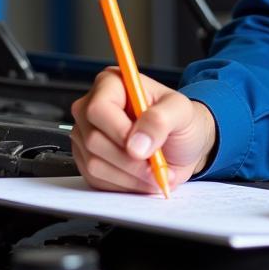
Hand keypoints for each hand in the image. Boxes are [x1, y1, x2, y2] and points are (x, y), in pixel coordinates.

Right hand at [70, 67, 217, 192]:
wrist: (182, 146)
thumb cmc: (180, 122)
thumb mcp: (181, 112)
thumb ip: (160, 120)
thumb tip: (136, 144)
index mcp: (111, 84)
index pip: (98, 108)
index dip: (119, 132)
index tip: (144, 148)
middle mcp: (92, 107)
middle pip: (94, 140)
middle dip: (130, 161)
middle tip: (156, 166)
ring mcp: (86, 136)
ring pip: (94, 164)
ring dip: (129, 176)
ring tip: (153, 172)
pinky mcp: (86, 161)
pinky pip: (96, 181)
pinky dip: (123, 185)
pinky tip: (141, 178)